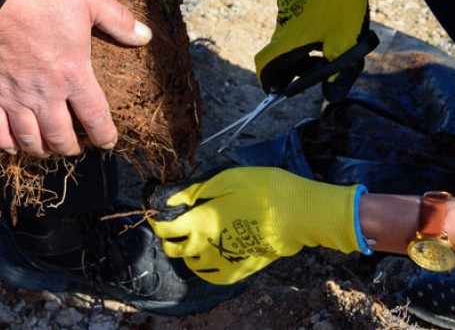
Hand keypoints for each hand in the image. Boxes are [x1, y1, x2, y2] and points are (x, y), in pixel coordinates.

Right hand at [0, 0, 151, 156]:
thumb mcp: (88, 0)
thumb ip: (118, 20)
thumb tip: (145, 36)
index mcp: (74, 75)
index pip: (95, 118)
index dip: (104, 136)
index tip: (107, 142)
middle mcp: (46, 95)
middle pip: (61, 137)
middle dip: (71, 148)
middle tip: (75, 146)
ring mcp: (16, 98)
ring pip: (30, 140)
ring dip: (42, 150)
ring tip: (48, 148)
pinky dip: (5, 144)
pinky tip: (13, 146)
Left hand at [150, 166, 367, 284]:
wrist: (298, 214)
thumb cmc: (264, 190)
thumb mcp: (227, 179)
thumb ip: (196, 191)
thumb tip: (173, 200)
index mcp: (201, 221)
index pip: (166, 229)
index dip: (157, 222)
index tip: (156, 213)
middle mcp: (207, 246)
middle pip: (174, 249)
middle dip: (167, 238)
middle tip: (172, 225)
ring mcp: (223, 261)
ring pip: (190, 264)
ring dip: (184, 251)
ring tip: (191, 237)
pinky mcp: (239, 270)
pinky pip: (211, 276)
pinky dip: (202, 268)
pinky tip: (206, 257)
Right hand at [254, 0, 378, 92]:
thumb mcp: (346, 39)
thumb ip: (338, 69)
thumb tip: (331, 93)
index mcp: (290, 37)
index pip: (264, 64)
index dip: (267, 80)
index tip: (276, 89)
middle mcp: (281, 20)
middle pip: (280, 50)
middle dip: (296, 62)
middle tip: (320, 64)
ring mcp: (286, 1)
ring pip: (290, 30)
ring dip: (305, 40)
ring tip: (334, 34)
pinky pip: (296, 12)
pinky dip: (308, 21)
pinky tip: (331, 11)